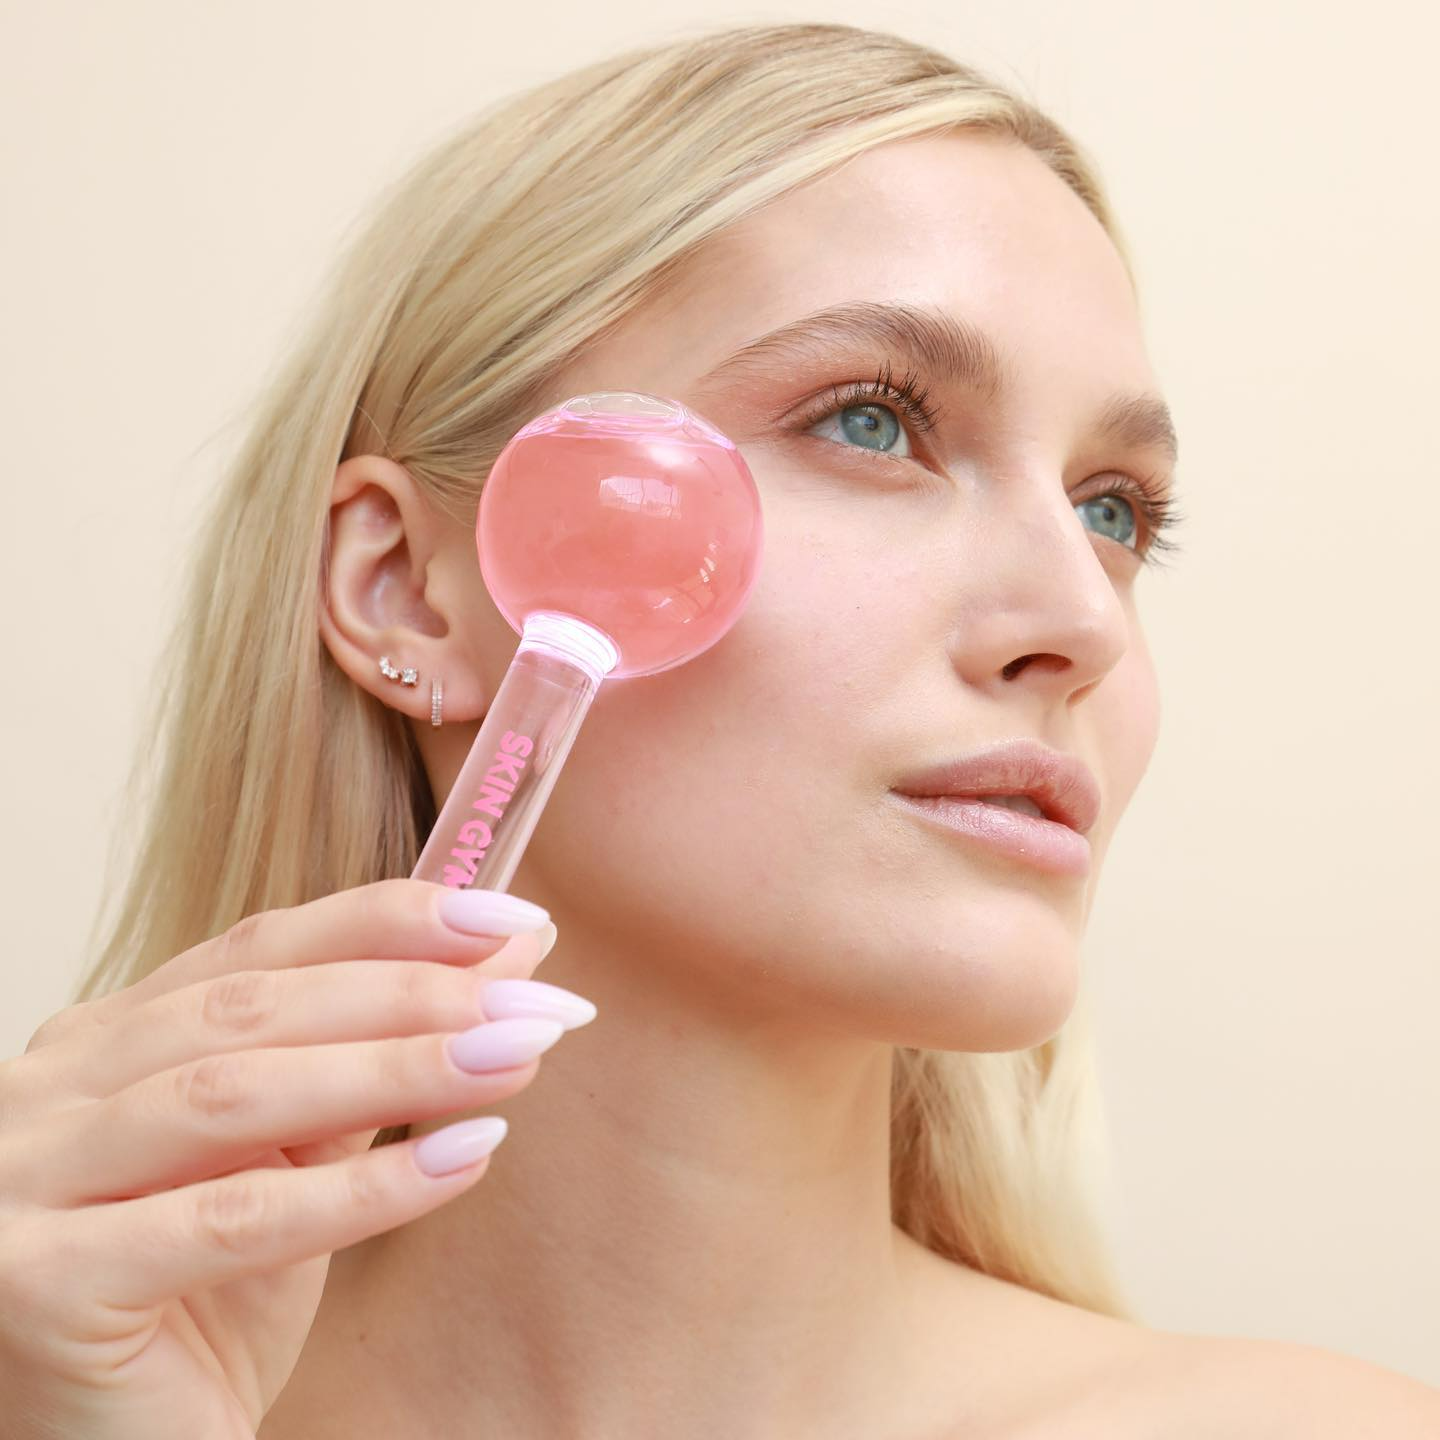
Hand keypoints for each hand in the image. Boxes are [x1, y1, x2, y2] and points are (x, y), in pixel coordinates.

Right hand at [0, 877, 586, 1438]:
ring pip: (237, 1096)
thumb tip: (509, 950)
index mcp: (102, 1042)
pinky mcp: (42, 1285)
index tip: (510, 915)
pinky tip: (464, 1158)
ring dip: (399, 1068)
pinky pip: (231, 1220)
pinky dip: (361, 1188)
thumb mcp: (297, 1159)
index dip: (388, 922)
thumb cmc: (206, 1302)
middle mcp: (48, 1093)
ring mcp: (26, 1184)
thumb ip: (379, 1054)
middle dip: (411, 993)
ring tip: (515, 1055)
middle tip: (534, 999)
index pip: (260, 949)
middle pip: (253, 1009)